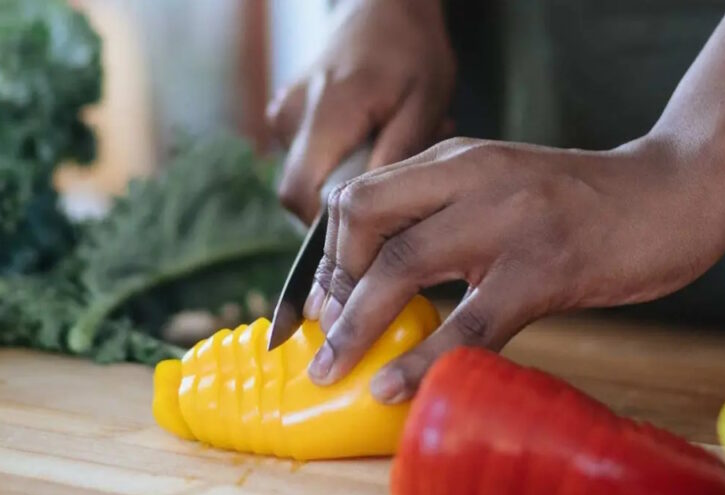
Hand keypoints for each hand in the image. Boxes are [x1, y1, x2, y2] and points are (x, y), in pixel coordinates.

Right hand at [266, 0, 455, 223]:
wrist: (386, 6)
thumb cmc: (411, 50)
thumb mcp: (423, 104)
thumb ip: (397, 155)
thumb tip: (376, 207)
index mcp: (326, 114)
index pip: (300, 196)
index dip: (329, 225)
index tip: (371, 226)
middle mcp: (293, 116)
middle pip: (299, 194)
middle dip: (344, 203)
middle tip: (391, 178)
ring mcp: (284, 114)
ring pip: (307, 176)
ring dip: (347, 177)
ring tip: (389, 145)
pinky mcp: (287, 114)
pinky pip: (309, 157)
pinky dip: (341, 158)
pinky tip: (373, 136)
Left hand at [302, 135, 724, 401]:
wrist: (673, 192)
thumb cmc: (585, 203)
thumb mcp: (504, 188)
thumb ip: (450, 215)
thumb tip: (392, 281)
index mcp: (456, 160)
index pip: (358, 195)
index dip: (326, 255)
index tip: (323, 304)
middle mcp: (471, 176)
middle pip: (361, 220)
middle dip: (330, 287)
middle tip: (327, 341)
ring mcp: (507, 219)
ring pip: (401, 266)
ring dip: (356, 326)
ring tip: (333, 371)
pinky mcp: (545, 267)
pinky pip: (468, 321)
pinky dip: (424, 359)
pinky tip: (396, 387)